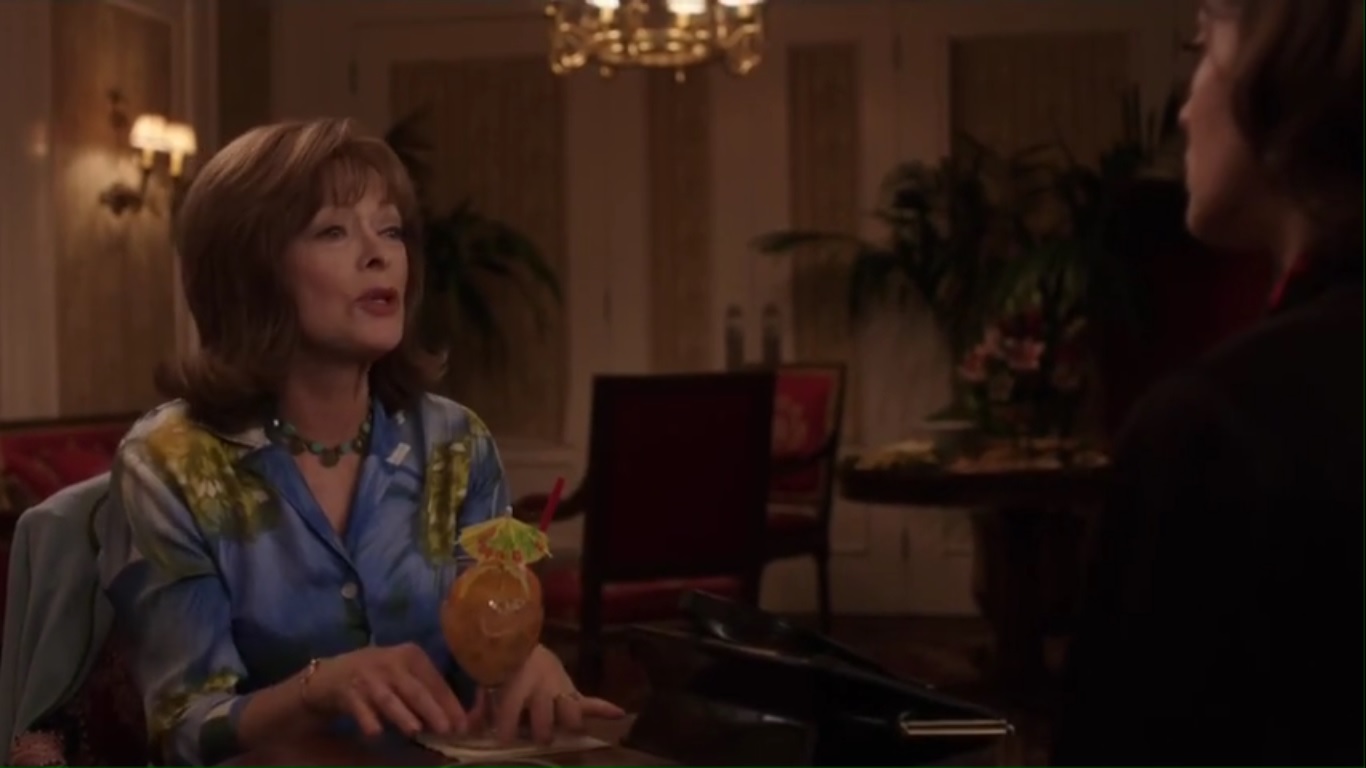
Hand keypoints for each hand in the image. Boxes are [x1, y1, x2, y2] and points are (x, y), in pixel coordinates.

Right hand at [307, 643, 467, 737]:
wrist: (330, 675)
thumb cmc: (377, 678)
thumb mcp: (402, 675)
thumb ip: (423, 691)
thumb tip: (451, 719)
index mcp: (410, 655)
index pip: (435, 680)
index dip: (449, 703)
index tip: (462, 724)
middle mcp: (390, 661)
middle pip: (415, 689)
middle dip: (432, 710)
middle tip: (447, 729)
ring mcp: (367, 676)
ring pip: (388, 699)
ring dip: (402, 714)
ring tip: (415, 730)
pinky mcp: (347, 692)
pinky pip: (360, 709)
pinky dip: (368, 721)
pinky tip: (375, 733)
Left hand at [476, 645, 624, 743]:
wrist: (522, 637)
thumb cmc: (501, 665)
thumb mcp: (486, 683)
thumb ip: (479, 707)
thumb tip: (466, 729)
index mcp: (517, 682)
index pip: (512, 713)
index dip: (506, 730)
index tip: (502, 739)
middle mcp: (541, 685)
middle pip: (545, 720)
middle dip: (539, 732)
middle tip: (534, 734)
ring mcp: (560, 687)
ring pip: (570, 714)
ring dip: (565, 725)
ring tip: (560, 730)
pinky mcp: (571, 690)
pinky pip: (590, 701)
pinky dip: (604, 708)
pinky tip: (620, 712)